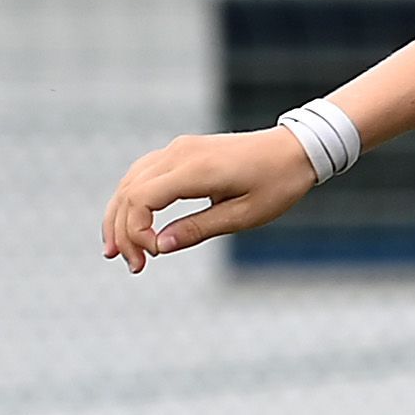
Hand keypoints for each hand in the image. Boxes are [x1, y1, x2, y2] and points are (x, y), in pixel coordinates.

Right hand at [100, 128, 316, 270]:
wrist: (295, 149)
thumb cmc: (278, 183)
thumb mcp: (244, 215)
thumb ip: (199, 229)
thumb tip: (160, 246)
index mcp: (195, 170)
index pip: (140, 199)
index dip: (135, 231)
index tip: (154, 255)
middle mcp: (179, 154)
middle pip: (128, 192)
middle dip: (122, 231)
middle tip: (133, 265)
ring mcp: (178, 149)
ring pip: (130, 182)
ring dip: (120, 216)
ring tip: (119, 251)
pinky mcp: (181, 151)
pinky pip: (143, 174)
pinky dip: (132, 199)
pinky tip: (132, 224)